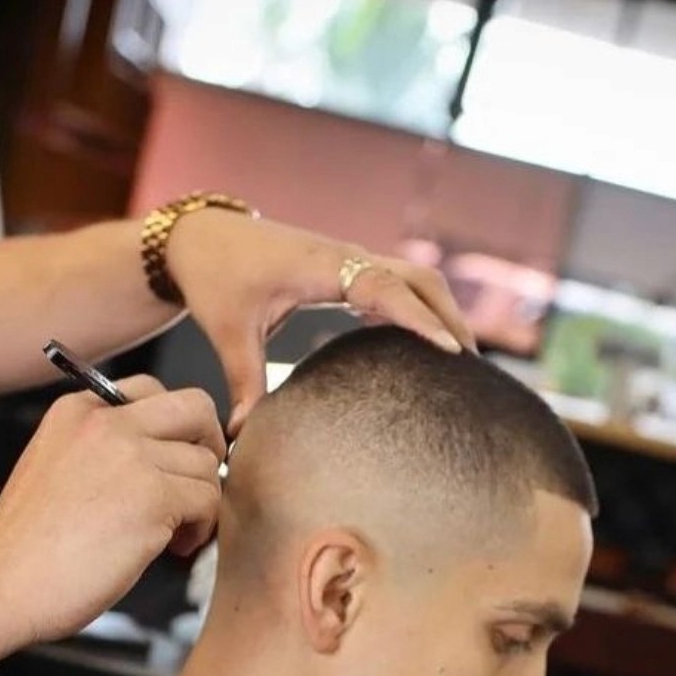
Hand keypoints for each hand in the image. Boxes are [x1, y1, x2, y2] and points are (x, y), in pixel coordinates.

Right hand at [0, 376, 224, 644]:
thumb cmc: (28, 547)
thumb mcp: (58, 468)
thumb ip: (106, 450)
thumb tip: (167, 457)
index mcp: (79, 410)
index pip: (153, 392)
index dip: (176, 430)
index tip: (171, 465)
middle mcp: (107, 422)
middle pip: (196, 408)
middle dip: (209, 447)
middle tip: (198, 486)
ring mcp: (131, 456)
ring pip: (207, 464)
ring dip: (202, 501)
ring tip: (174, 533)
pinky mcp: (153, 496)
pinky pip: (208, 500)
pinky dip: (201, 528)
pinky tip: (174, 549)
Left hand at [165, 209, 476, 433]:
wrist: (201, 237)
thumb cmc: (215, 279)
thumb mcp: (228, 332)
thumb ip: (243, 382)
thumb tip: (242, 438)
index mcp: (321, 266)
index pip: (386, 288)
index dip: (420, 319)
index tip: (452, 350)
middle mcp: (344, 257)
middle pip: (419, 278)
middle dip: (450, 316)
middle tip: (474, 366)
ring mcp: (349, 259)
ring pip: (415, 276)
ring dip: (441, 309)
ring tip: (462, 359)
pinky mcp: (346, 267)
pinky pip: (397, 282)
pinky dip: (420, 306)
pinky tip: (427, 341)